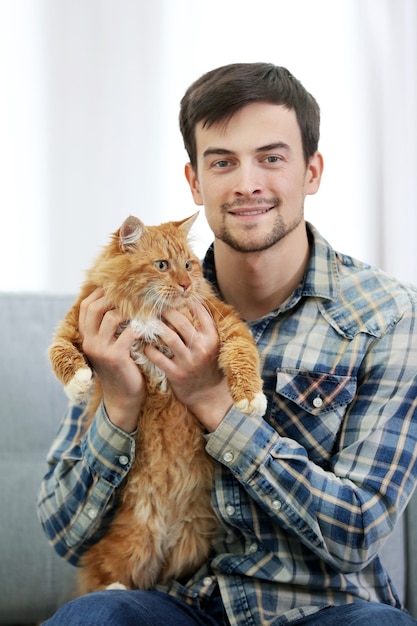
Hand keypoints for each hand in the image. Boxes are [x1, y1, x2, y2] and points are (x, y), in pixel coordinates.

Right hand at [79, 288, 145, 431]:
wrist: (124, 399)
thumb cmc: (122, 369)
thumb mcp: (111, 347)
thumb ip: (110, 328)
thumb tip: (122, 303)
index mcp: (86, 337)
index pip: (86, 306)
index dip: (100, 294)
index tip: (119, 288)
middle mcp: (89, 342)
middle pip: (94, 307)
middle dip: (113, 297)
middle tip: (134, 295)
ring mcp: (100, 349)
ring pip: (112, 317)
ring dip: (132, 310)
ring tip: (146, 309)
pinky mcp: (115, 357)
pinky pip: (129, 332)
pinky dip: (142, 326)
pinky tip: (152, 326)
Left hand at [144, 302, 232, 431]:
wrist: (209, 396)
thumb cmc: (208, 365)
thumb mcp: (212, 345)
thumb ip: (205, 325)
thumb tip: (194, 301)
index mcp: (211, 337)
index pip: (199, 311)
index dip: (184, 300)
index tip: (172, 294)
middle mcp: (201, 347)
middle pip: (180, 321)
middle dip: (165, 310)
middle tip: (152, 304)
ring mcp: (189, 361)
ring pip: (168, 337)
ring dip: (155, 327)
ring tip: (145, 320)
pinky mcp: (177, 374)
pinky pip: (158, 357)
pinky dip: (148, 349)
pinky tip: (143, 344)